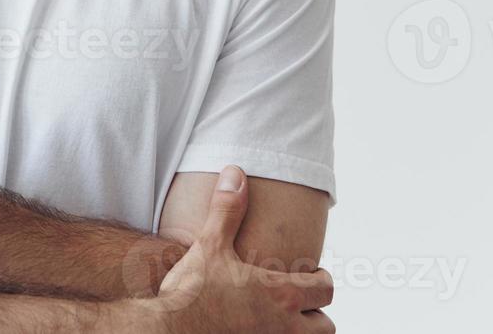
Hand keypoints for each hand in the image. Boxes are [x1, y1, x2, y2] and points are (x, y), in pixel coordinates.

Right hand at [144, 166, 333, 332]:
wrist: (167, 331)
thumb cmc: (190, 290)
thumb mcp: (210, 244)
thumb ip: (228, 209)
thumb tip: (235, 173)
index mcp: (281, 294)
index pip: (326, 289)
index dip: (322, 279)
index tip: (310, 273)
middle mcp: (284, 326)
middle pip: (325, 326)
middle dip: (316, 311)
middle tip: (299, 299)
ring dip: (302, 330)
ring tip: (282, 317)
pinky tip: (255, 328)